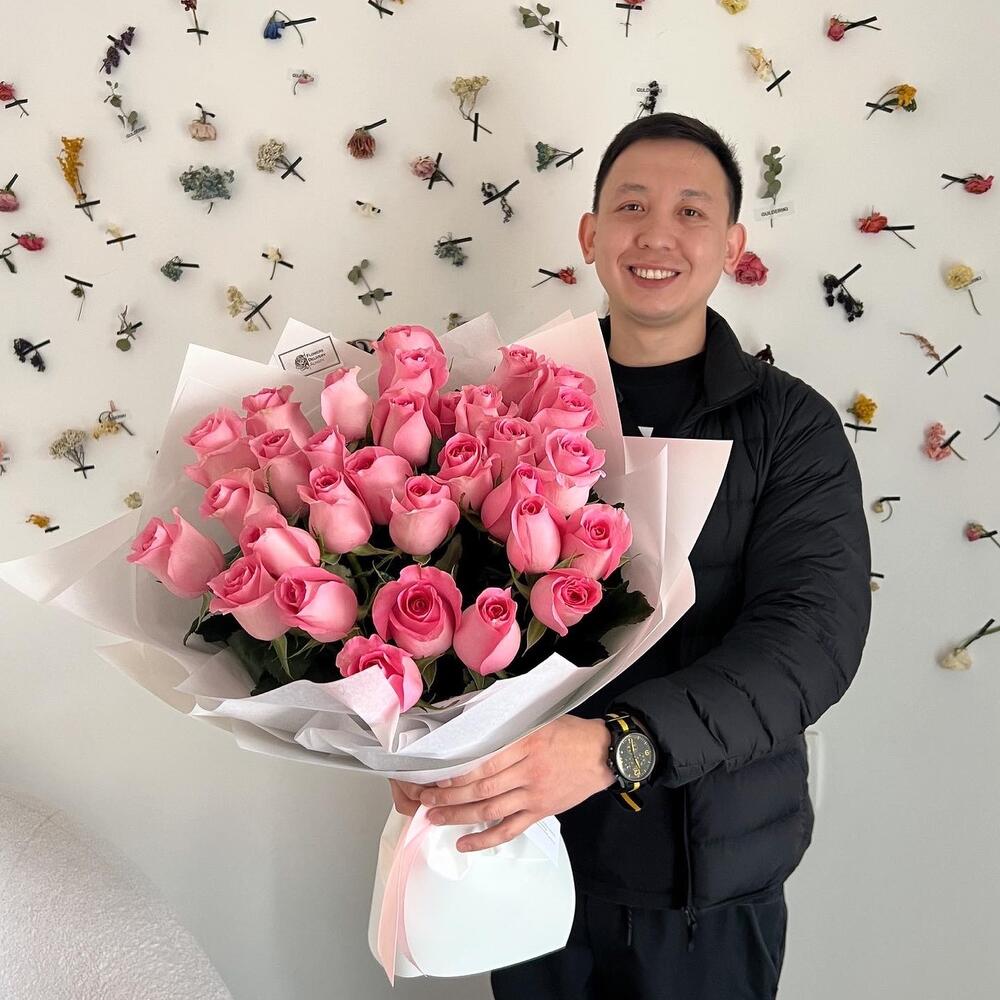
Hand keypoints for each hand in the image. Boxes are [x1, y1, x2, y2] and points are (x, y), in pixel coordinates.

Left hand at [394, 716, 614, 852]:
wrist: (603, 754)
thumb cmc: (570, 733)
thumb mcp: (540, 719)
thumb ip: (510, 726)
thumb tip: (475, 728)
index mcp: (526, 744)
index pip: (484, 762)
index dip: (457, 772)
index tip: (435, 774)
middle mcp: (528, 771)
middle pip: (481, 788)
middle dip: (449, 795)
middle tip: (425, 798)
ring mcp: (533, 795)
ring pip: (490, 809)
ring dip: (459, 815)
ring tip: (434, 817)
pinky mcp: (540, 811)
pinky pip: (509, 829)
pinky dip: (485, 839)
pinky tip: (464, 843)